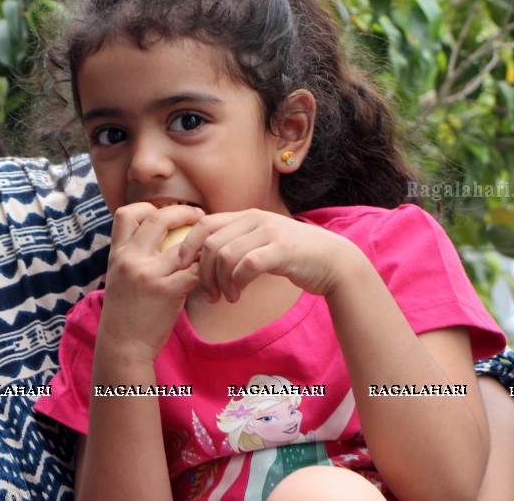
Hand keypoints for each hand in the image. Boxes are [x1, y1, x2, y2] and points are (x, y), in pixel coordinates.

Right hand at [96, 203, 203, 363]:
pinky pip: (196, 270)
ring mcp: (148, 274)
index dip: (147, 207)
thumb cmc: (126, 313)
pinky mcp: (167, 291)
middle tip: (200, 216)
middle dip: (182, 212)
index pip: (126, 213)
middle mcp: (129, 259)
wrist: (123, 346)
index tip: (165, 213)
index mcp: (116, 254)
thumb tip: (160, 237)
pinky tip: (212, 272)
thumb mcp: (120, 278)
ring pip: (183, 244)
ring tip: (212, 244)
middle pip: (157, 218)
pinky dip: (207, 268)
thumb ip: (134, 257)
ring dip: (202, 241)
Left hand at [178, 209, 370, 302]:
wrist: (333, 261)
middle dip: (202, 272)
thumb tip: (203, 257)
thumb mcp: (261, 242)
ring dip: (219, 282)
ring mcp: (269, 232)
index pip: (204, 224)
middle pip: (210, 243)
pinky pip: (246, 265)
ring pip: (225, 255)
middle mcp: (255, 219)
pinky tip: (239, 295)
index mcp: (246, 215)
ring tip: (226, 297)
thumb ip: (237, 242)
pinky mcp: (282, 250)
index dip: (187, 246)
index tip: (180, 268)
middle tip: (209, 294)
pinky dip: (237, 283)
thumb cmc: (293, 256)